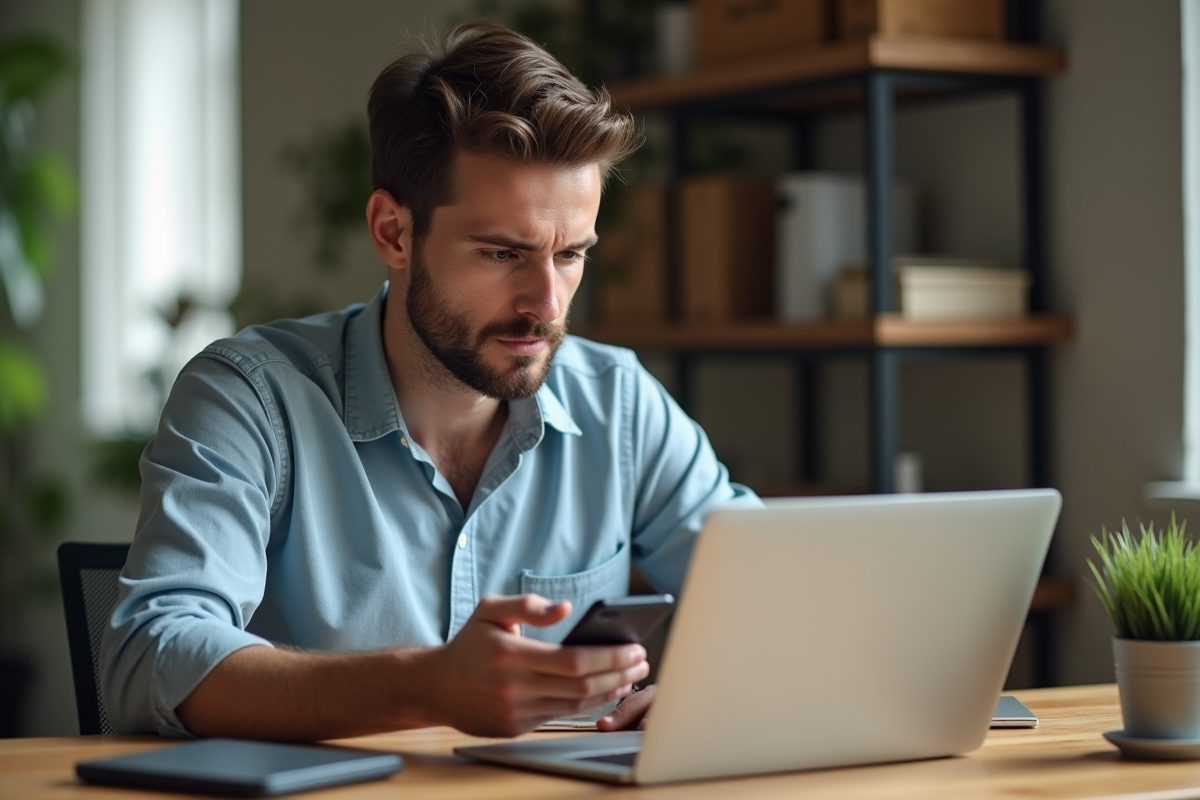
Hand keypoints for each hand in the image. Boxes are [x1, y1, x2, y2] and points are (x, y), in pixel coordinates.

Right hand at [425, 594, 649, 736]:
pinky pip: (560, 715)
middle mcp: (514, 687)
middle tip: (642, 660)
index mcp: (511, 655)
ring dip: (609, 690)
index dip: (609, 657)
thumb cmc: (469, 643)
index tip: (634, 648)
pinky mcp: (516, 728)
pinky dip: (587, 704)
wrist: (436, 686)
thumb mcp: (492, 610)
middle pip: (582, 686)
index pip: (573, 661)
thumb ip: (529, 605)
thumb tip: (565, 608)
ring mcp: (515, 712)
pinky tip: (603, 689)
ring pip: (576, 705)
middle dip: (619, 673)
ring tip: (630, 675)